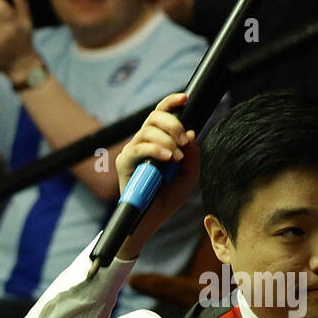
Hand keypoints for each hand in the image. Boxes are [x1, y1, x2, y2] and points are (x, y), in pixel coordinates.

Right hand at [116, 92, 199, 258]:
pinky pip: (139, 148)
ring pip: (148, 130)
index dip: (171, 102)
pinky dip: (156, 150)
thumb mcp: (189, 175)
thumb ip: (192, 155)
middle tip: (182, 142)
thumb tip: (190, 133)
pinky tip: (167, 158)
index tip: (184, 98)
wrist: (152, 219)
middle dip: (173, 124)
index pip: (161, 113)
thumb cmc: (168, 197)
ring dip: (166, 139)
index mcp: (157, 140)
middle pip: (154, 116)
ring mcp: (132, 151)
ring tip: (175, 157)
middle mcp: (143, 142)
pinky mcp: (124, 162)